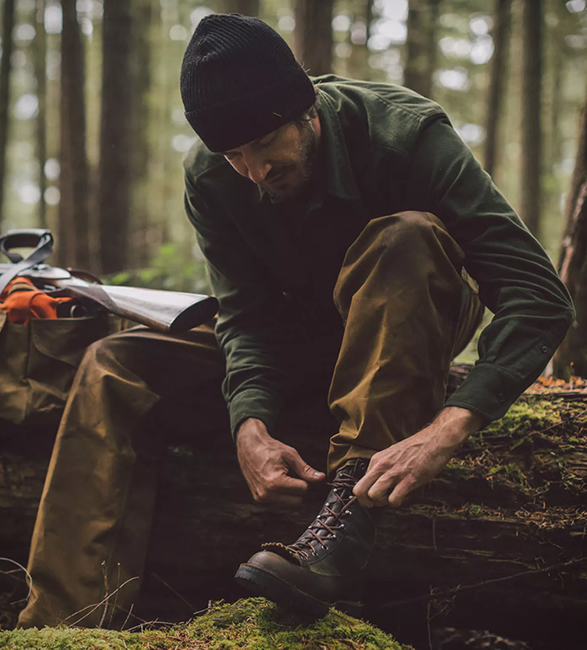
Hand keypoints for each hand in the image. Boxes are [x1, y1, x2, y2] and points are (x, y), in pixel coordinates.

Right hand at [236, 418, 324, 505]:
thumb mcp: (290, 455)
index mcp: (275, 482)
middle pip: (297, 501)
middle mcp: (266, 494)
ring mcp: (261, 498)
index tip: (295, 470)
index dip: (304, 479)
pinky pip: (279, 503)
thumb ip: (306, 470)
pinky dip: (281, 495)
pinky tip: (275, 482)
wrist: (249, 446)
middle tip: (290, 474)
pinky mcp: (258, 499)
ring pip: (289, 505)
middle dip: (298, 489)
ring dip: (290, 494)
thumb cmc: (269, 448)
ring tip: (281, 477)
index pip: (303, 489)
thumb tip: (321, 478)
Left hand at [353, 407, 481, 507]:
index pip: (359, 482)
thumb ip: (383, 467)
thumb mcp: (392, 454)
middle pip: (359, 491)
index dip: (366, 493)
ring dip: (381, 502)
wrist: (435, 440)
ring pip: (373, 495)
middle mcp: (382, 466)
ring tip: (391, 498)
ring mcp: (394, 473)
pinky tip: (403, 497)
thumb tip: (377, 482)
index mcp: (377, 459)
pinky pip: (394, 499)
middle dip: (367, 502)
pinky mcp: (408, 480)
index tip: (375, 495)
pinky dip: (397, 503)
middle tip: (378, 502)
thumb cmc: (416, 447)